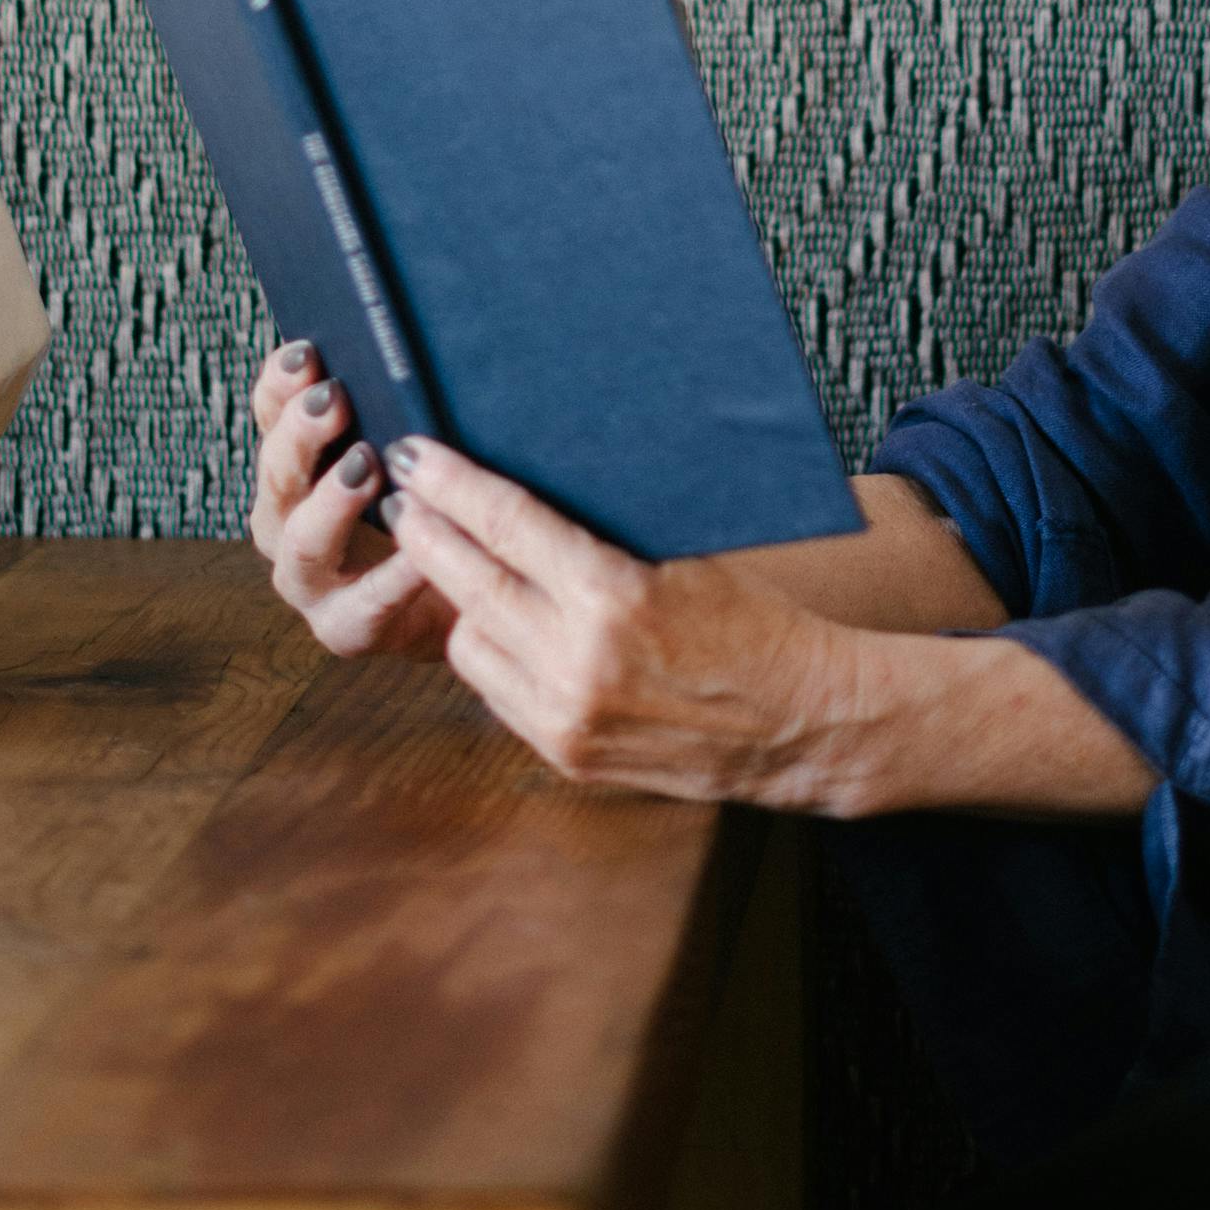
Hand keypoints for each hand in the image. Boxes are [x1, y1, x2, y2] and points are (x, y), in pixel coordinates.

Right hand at [245, 342, 453, 663]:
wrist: (468, 599)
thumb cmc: (436, 503)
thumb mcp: (413, 446)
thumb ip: (397, 404)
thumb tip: (405, 345)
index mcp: (295, 465)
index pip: (271, 413)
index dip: (280, 383)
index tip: (306, 352)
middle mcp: (286, 521)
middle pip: (277, 473)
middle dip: (300, 434)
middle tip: (332, 400)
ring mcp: (310, 580)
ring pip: (301, 543)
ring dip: (330, 504)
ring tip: (366, 470)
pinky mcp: (345, 627)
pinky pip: (364, 605)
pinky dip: (391, 577)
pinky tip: (418, 553)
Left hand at [385, 437, 1161, 819]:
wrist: (804, 722)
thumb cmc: (753, 620)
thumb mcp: (679, 556)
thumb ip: (593, 537)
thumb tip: (515, 488)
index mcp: (614, 597)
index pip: (506, 524)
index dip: (452, 483)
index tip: (417, 452)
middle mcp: (579, 663)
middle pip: (467, 580)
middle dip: (428, 531)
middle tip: (404, 494)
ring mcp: (568, 718)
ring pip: (466, 642)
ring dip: (456, 599)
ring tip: (456, 560)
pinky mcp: (567, 756)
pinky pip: (495, 691)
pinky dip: (490, 651)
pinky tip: (499, 621)